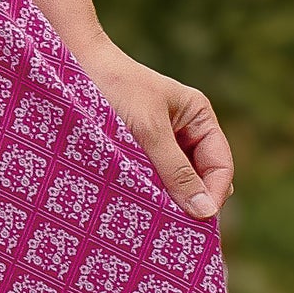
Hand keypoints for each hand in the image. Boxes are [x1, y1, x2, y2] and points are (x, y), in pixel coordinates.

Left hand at [74, 37, 233, 221]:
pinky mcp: (135, 151)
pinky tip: (135, 205)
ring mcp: (159, 141)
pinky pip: (150, 178)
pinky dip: (147, 192)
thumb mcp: (149, 131)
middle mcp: (184, 130)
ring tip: (151, 218)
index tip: (196, 223)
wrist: (72, 64)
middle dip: (190, 201)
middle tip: (171, 228)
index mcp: (199, 117)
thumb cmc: (115, 88)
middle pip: (200, 178)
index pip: (220, 166)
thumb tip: (205, 212)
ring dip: (166, 199)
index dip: (213, 196)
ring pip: (174, 182)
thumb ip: (176, 171)